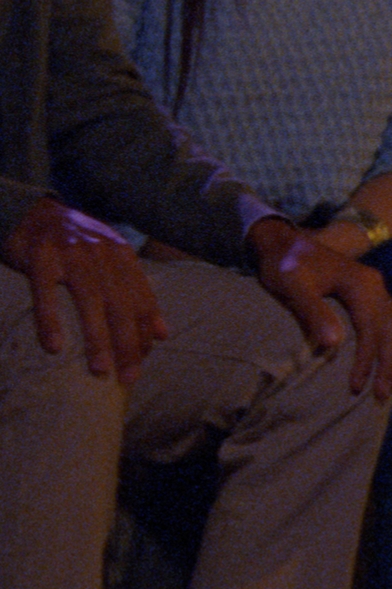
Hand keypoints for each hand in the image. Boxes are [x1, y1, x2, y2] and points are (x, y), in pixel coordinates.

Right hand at [1, 198, 166, 384]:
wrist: (32, 211)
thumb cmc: (74, 246)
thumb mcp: (111, 262)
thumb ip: (136, 294)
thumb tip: (163, 334)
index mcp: (122, 256)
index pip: (141, 300)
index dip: (144, 332)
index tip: (142, 361)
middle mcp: (102, 254)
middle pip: (121, 305)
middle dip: (128, 344)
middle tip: (128, 378)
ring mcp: (71, 254)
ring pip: (90, 302)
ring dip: (97, 338)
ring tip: (100, 370)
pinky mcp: (40, 257)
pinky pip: (45, 294)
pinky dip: (50, 321)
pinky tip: (54, 346)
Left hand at [247, 217, 391, 397]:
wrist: (282, 241)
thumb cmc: (285, 264)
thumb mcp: (293, 286)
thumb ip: (313, 313)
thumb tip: (334, 346)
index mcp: (362, 285)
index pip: (371, 328)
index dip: (367, 359)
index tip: (356, 386)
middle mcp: (376, 286)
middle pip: (391, 330)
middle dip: (389, 364)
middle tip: (383, 396)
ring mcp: (376, 289)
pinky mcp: (370, 293)